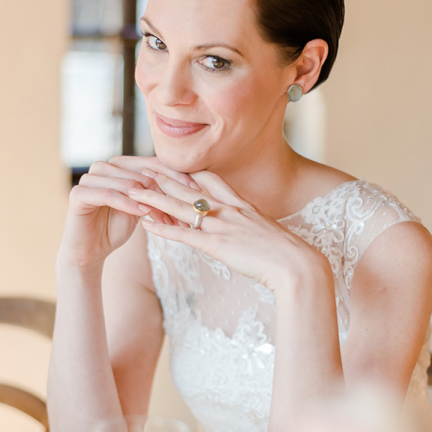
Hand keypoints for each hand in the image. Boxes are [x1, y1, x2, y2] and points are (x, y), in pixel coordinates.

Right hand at [58, 156, 201, 268]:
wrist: (88, 251)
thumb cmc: (115, 229)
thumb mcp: (142, 209)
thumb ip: (157, 195)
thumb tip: (191, 190)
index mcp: (119, 166)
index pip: (153, 164)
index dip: (176, 176)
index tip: (197, 191)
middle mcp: (104, 167)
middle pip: (141, 172)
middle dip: (164, 191)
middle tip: (182, 209)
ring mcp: (89, 178)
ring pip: (127, 182)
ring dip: (148, 199)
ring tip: (165, 216)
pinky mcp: (78, 194)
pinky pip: (107, 194)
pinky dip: (127, 203)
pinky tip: (143, 212)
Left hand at [128, 163, 324, 290]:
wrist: (299, 266)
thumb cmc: (289, 255)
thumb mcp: (269, 234)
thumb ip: (252, 227)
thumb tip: (245, 232)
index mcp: (243, 205)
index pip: (210, 180)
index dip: (188, 172)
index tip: (170, 164)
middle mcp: (230, 210)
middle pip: (190, 188)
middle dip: (163, 178)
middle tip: (141, 168)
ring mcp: (223, 226)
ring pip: (181, 207)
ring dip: (154, 198)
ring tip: (132, 191)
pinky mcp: (218, 246)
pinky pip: (184, 235)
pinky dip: (163, 229)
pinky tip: (145, 224)